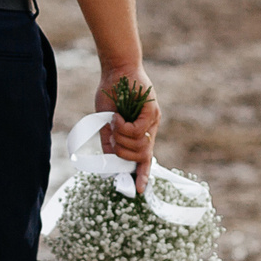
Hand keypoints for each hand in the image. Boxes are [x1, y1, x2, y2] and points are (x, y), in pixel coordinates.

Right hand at [95, 72, 160, 192]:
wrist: (116, 69)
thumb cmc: (111, 93)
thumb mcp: (107, 122)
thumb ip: (110, 141)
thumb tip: (109, 160)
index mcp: (141, 133)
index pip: (145, 159)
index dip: (143, 175)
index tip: (139, 190)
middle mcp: (150, 129)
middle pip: (141, 156)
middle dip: (123, 153)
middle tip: (112, 138)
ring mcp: (153, 121)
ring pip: (140, 146)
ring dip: (122, 139)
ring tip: (114, 123)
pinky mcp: (153, 112)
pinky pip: (138, 132)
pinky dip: (124, 128)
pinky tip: (117, 117)